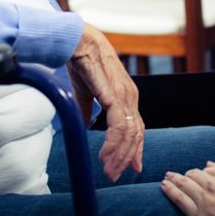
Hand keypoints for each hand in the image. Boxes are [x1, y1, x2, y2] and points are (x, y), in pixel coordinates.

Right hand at [67, 24, 143, 180]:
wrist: (79, 41)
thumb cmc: (83, 62)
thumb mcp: (86, 92)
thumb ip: (89, 109)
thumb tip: (86, 125)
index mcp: (126, 95)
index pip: (136, 127)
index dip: (134, 148)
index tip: (132, 167)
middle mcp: (130, 96)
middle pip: (136, 134)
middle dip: (127, 158)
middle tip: (114, 175)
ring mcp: (125, 95)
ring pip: (130, 133)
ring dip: (120, 155)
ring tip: (108, 169)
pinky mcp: (115, 95)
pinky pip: (119, 125)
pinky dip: (114, 143)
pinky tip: (105, 154)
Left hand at [161, 161, 214, 215]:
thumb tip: (210, 165)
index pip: (207, 169)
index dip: (201, 173)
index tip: (197, 175)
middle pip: (194, 174)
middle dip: (185, 175)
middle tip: (176, 174)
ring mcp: (205, 199)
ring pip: (184, 184)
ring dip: (173, 179)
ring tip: (167, 177)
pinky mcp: (198, 215)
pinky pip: (179, 199)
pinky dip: (170, 190)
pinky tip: (164, 186)